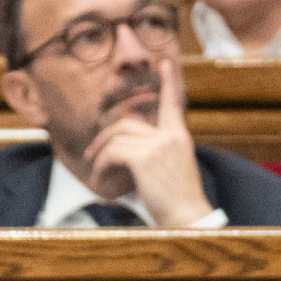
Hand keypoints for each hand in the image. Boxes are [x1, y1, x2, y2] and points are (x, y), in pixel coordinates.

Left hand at [80, 57, 209, 224]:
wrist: (188, 218)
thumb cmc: (179, 200)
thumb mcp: (174, 168)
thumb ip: (158, 151)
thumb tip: (131, 149)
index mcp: (180, 136)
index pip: (173, 104)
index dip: (169, 82)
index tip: (164, 62)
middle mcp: (170, 136)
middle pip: (126, 124)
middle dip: (104, 137)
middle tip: (93, 153)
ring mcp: (158, 145)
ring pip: (116, 138)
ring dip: (100, 155)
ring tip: (95, 170)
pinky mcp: (144, 159)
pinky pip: (112, 153)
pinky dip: (101, 166)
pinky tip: (100, 180)